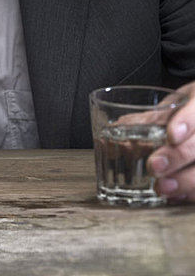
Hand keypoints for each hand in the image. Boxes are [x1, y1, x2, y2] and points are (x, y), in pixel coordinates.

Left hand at [147, 81, 194, 201]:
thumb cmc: (187, 111)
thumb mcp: (170, 106)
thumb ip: (148, 119)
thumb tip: (115, 130)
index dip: (186, 122)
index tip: (171, 135)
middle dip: (177, 156)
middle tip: (153, 166)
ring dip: (184, 182)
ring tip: (161, 188)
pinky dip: (189, 192)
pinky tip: (174, 196)